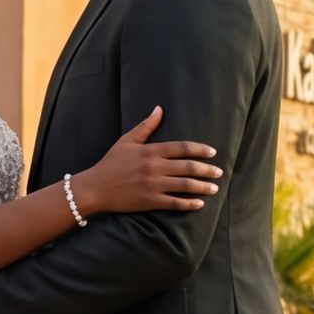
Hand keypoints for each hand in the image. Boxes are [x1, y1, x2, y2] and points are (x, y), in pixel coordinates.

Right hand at [67, 107, 221, 215]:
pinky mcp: (149, 201)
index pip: (182, 148)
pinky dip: (189, 204)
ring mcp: (152, 185)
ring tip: (214, 188)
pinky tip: (199, 204)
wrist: (94, 188)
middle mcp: (154, 167)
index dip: (200, 150)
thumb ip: (145, 126)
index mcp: (150, 151)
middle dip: (207, 169)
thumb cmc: (110, 163)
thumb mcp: (126, 141)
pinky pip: (174, 203)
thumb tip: (159, 109)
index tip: (212, 152)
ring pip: (185, 185)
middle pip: (188, 167)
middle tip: (219, 172)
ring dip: (202, 186)